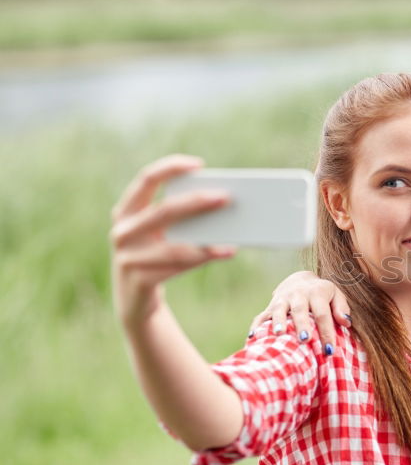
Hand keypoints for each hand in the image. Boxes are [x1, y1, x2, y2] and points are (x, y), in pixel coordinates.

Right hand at [110, 155, 234, 328]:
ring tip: (233, 236)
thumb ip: (180, 217)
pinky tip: (226, 253)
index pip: (147, 179)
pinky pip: (177, 267)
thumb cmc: (156, 256)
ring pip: (174, 246)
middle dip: (197, 202)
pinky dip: (204, 258)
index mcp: (127, 210)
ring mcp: (127, 257)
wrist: (135, 299)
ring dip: (206, 241)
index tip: (199, 164)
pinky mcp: (139, 280)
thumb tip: (220, 204)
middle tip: (225, 197)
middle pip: (164, 210)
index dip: (171, 168)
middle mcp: (122, 230)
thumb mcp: (160, 233)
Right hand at [249, 271, 347, 343]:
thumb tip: (346, 323)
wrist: (300, 279)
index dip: (326, 331)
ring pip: (279, 309)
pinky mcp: (271, 306)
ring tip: (279, 334)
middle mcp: (298, 294)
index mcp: (317, 292)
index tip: (330, 349)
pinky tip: (252, 337)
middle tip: (305, 340)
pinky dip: (257, 325)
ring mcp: (282, 299)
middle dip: (302, 325)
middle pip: (300, 310)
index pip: (323, 313)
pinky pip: (262, 315)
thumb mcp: (336, 295)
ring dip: (278, 322)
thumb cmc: (322, 294)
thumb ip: (341, 308)